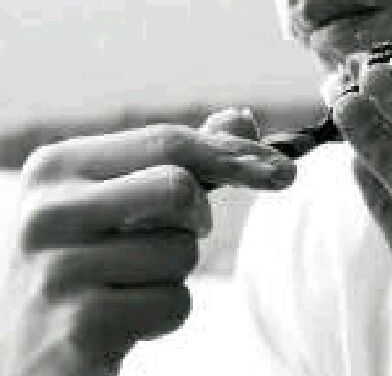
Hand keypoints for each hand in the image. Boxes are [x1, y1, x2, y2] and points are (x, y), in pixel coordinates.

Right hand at [0, 109, 297, 375]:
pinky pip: (174, 304)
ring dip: (176, 271)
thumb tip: (243, 120)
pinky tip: (124, 316)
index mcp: (55, 166)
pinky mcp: (77, 328)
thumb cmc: (85, 260)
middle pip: (178, 188)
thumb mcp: (120, 198)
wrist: (25, 356)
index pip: (170, 142)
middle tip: (185, 231)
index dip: (236, 155)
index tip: (285, 169)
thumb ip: (180, 156)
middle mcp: (46, 213)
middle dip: (197, 217)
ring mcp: (56, 272)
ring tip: (130, 281)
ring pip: (182, 251)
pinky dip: (166, 313)